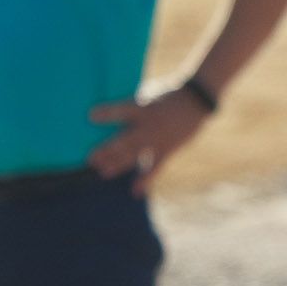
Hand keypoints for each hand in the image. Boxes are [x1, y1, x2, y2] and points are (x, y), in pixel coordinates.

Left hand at [85, 86, 210, 179]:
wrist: (196, 101)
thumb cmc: (167, 94)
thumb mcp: (148, 94)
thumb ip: (132, 107)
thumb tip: (112, 117)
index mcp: (143, 108)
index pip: (122, 110)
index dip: (108, 113)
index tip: (91, 116)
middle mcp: (149, 126)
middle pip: (125, 141)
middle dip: (107, 150)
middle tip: (90, 159)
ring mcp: (157, 140)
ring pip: (135, 156)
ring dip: (118, 165)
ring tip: (103, 172)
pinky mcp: (167, 150)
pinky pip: (155, 168)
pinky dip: (145, 180)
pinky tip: (135, 192)